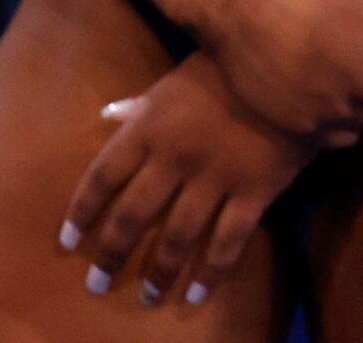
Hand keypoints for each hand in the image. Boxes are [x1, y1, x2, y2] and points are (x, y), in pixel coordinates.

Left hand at [61, 57, 309, 310]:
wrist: (295, 65)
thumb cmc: (229, 68)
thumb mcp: (177, 79)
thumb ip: (141, 105)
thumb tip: (106, 116)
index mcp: (150, 127)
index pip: (102, 177)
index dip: (81, 213)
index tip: (68, 243)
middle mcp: (175, 158)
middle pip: (132, 216)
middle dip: (111, 255)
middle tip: (96, 284)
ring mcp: (215, 177)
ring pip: (177, 236)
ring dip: (159, 272)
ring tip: (147, 297)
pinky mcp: (253, 191)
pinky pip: (228, 241)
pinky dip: (212, 272)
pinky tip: (197, 294)